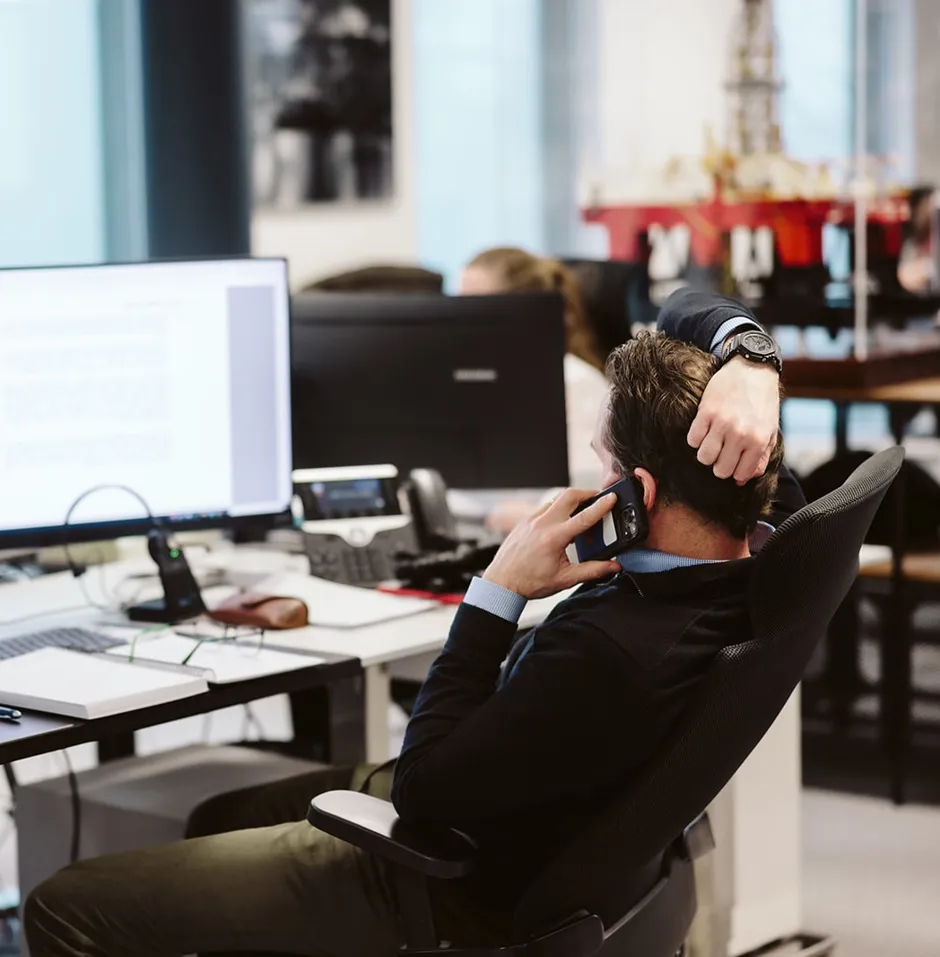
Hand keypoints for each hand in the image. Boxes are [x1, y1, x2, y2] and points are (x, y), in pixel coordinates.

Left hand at [482, 489, 621, 599]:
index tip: (612, 497)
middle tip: (599, 498)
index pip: (584, 516)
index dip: (601, 505)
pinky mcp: (524, 521)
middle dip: (587, 493)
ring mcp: (531, 520)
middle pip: (569, 495)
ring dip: (572, 500)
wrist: (501, 583)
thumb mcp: (565, 579)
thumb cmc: (529, 582)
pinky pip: (545, 507)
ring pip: (556, 499)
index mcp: (554, 537)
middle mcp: (542, 524)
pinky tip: (563, 521)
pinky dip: (558, 508)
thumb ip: (592, 570)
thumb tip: (613, 565)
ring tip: (583, 510)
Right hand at [687, 356, 778, 483]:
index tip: (732, 462)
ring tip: (711, 444)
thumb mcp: (769, 430)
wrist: (752, 368)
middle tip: (721, 453)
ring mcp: (721, 423)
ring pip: (703, 457)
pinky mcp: (705, 412)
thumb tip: (742, 480)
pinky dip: (695, 440)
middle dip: (719, 465)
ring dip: (705, 454)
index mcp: (758, 440)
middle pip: (719, 469)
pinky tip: (703, 431)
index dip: (734, 471)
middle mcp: (740, 434)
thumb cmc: (762, 401)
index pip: (739, 474)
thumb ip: (759, 457)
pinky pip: (692, 439)